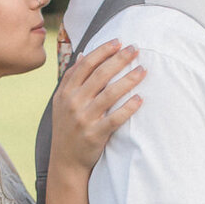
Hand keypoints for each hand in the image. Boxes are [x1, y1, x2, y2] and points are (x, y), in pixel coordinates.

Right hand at [50, 39, 145, 172]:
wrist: (65, 161)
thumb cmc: (67, 128)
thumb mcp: (62, 102)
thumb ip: (71, 79)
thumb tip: (82, 55)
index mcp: (66, 92)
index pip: (86, 65)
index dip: (103, 51)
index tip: (119, 42)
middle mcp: (73, 103)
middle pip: (100, 75)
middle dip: (119, 59)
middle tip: (136, 49)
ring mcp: (83, 119)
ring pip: (109, 94)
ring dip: (128, 79)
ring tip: (143, 70)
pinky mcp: (94, 135)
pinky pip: (114, 118)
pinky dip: (128, 108)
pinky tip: (140, 98)